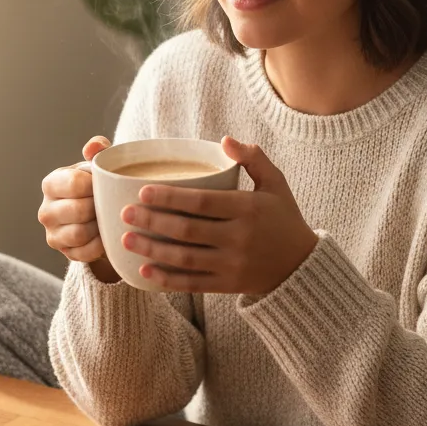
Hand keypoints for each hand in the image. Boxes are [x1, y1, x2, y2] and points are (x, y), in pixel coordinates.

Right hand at [39, 136, 120, 282]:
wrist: (100, 214)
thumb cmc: (98, 184)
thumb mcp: (98, 166)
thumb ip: (98, 150)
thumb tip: (93, 146)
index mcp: (52, 183)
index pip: (74, 184)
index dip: (96, 185)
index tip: (107, 185)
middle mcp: (45, 210)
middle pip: (78, 210)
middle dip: (99, 207)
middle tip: (111, 203)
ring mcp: (53, 234)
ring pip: (79, 233)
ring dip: (99, 226)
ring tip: (109, 217)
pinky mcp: (65, 253)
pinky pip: (85, 252)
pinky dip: (100, 245)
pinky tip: (108, 234)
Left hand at [119, 136, 317, 293]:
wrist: (301, 266)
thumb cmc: (283, 217)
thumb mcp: (276, 182)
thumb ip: (253, 158)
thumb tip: (225, 140)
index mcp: (248, 209)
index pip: (202, 202)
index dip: (170, 198)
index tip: (143, 192)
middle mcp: (239, 238)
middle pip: (188, 230)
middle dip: (153, 222)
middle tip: (125, 214)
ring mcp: (232, 264)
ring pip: (185, 259)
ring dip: (152, 250)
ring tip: (126, 239)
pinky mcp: (228, 285)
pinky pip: (192, 284)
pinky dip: (166, 280)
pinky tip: (143, 271)